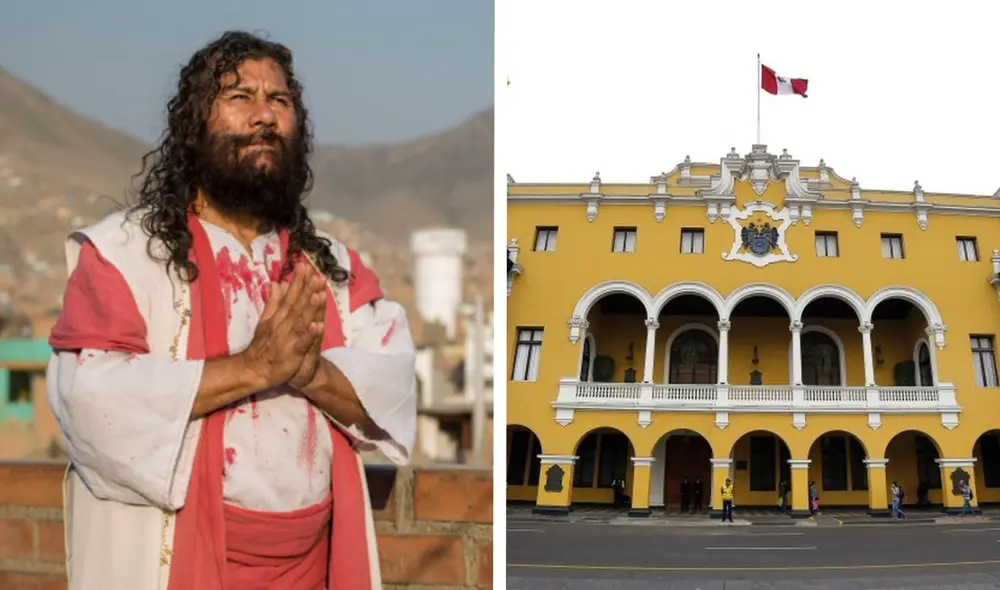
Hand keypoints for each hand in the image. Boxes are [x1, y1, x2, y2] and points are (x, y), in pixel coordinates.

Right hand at [241, 264, 326, 388]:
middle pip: (297, 305)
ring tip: (319, 294)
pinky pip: (302, 343)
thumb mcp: (266, 320)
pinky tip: (317, 325)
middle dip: (307, 290)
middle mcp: (284, 324)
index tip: (304, 266)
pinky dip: (309, 335)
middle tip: (317, 275)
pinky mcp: (292, 353)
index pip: (290, 296)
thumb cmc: (263, 344)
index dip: (297, 281)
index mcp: (279, 316)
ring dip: (310, 308)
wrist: (254, 369)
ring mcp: (288, 338)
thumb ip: (273, 301)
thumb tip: (276, 282)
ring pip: (301, 321)